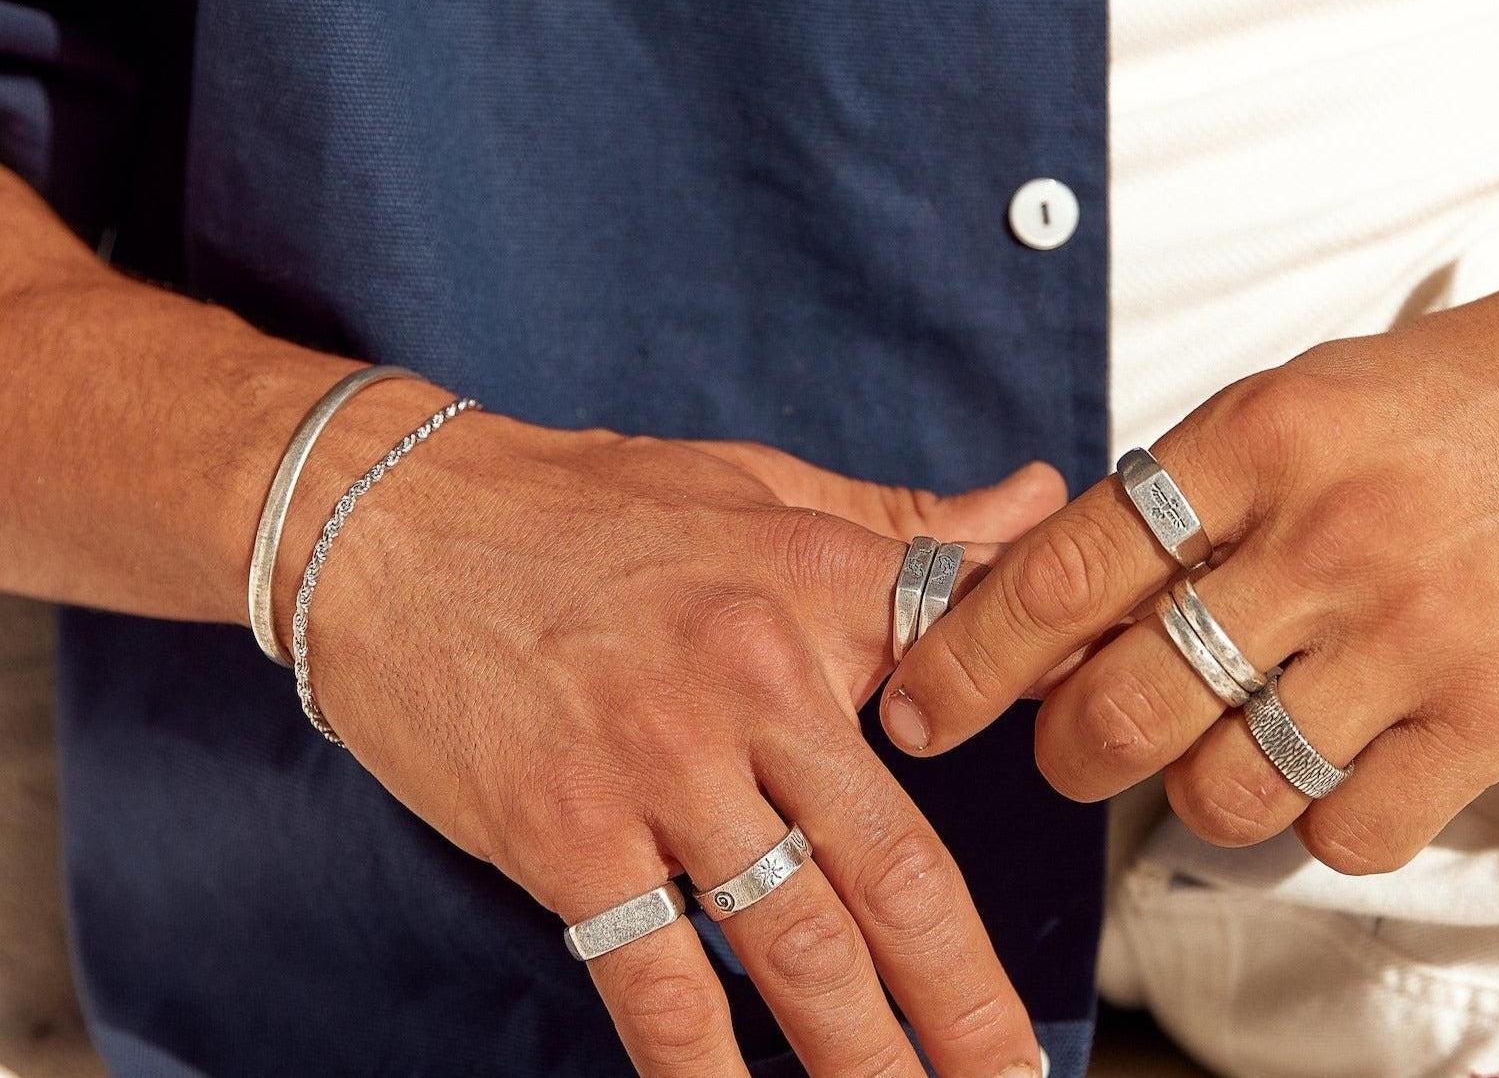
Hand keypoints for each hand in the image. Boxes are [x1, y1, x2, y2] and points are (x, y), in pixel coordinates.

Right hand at [298, 393, 1063, 1077]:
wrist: (394, 520)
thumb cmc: (585, 501)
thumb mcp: (758, 481)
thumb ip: (906, 516)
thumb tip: (1043, 495)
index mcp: (816, 586)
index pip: (962, 668)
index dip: (1040, 731)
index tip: (1103, 802)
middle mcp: (754, 685)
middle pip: (894, 870)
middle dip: (967, 999)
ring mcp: (657, 769)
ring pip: (792, 948)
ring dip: (864, 1058)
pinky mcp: (564, 835)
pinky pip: (653, 979)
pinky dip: (702, 1067)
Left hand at [885, 276, 1498, 874]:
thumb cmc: (1431, 402)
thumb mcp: (1283, 403)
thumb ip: (1178, 503)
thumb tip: (1051, 614)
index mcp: (1253, 440)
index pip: (1067, 569)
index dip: (971, 656)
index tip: (921, 707)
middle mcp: (1325, 536)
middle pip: (1127, 705)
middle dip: (1064, 751)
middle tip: (1067, 747)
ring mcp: (1414, 630)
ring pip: (1228, 788)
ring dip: (1190, 793)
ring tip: (1211, 750)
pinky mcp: (1495, 711)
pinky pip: (1351, 832)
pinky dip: (1314, 823)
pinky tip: (1325, 765)